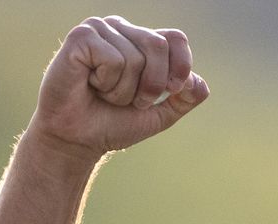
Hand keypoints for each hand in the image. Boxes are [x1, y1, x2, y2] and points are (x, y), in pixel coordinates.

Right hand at [30, 17, 208, 161]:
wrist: (77, 140)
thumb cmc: (112, 124)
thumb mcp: (158, 114)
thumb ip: (184, 99)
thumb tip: (200, 84)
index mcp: (140, 40)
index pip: (175, 38)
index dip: (181, 65)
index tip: (171, 91)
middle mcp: (121, 28)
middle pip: (158, 45)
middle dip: (152, 84)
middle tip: (130, 100)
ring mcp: (99, 29)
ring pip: (135, 58)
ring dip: (123, 90)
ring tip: (103, 93)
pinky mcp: (81, 37)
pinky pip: (113, 59)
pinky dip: (106, 82)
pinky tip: (90, 85)